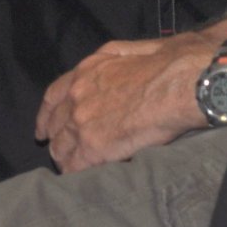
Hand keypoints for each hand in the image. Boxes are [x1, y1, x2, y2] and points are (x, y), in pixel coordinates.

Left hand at [35, 31, 210, 171]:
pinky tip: (82, 178)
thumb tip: (115, 63)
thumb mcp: (137, 48)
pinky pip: (73, 167)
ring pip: (60, 148)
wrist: (181, 85)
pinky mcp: (93, 148)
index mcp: (86, 71)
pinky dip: (76, 173)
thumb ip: (116, 57)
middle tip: (62, 150)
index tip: (45, 127)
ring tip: (75, 166)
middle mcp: (77, 96)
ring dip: (66, 157)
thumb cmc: (170, 63)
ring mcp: (82, 123)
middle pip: (55, 124)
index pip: (53, 96)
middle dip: (57, 137)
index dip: (48, 114)